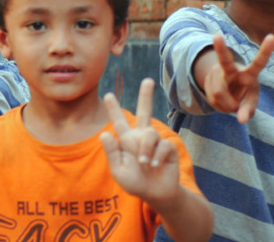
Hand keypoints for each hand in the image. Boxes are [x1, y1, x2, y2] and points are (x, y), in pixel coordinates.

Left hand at [100, 79, 180, 202]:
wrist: (155, 194)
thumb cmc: (135, 183)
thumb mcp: (118, 170)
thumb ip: (112, 153)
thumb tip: (105, 133)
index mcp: (127, 140)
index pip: (119, 121)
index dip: (114, 108)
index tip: (108, 94)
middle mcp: (141, 137)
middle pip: (144, 112)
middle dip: (146, 96)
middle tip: (148, 80)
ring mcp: (155, 142)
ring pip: (150, 133)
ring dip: (146, 150)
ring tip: (144, 164)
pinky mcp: (168, 148)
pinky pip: (162, 145)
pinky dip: (156, 156)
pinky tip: (154, 165)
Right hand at [201, 33, 273, 122]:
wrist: (226, 91)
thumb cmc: (244, 93)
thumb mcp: (250, 101)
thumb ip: (248, 110)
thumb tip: (242, 120)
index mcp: (249, 73)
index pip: (259, 62)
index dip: (266, 51)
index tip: (273, 36)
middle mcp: (231, 69)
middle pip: (225, 60)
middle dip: (220, 48)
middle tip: (217, 36)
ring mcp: (217, 74)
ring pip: (219, 94)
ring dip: (226, 106)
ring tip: (231, 103)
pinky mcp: (208, 81)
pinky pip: (212, 99)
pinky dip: (219, 106)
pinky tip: (222, 102)